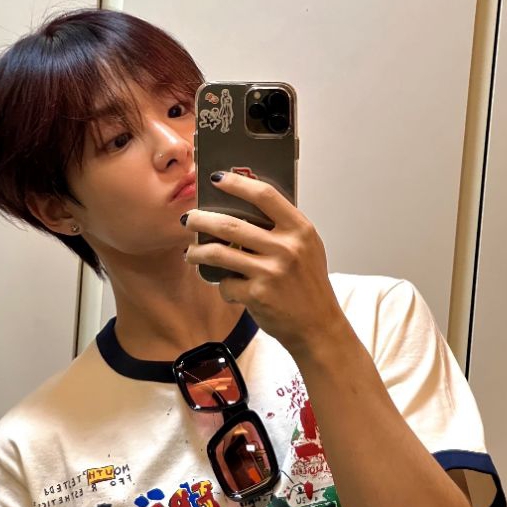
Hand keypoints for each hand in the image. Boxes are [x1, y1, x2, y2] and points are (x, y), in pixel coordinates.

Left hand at [181, 171, 348, 354]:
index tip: (216, 179)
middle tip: (188, 220)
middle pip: (231, 224)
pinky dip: (223, 286)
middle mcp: (287, 248)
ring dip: (197, 252)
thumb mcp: (307, 248)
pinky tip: (228, 287)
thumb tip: (241, 206)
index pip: (265, 195)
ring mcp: (271, 272)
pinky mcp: (257, 295)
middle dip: (201, 220)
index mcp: (300, 230)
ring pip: (219, 253)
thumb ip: (282, 228)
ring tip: (190, 253)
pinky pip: (226, 284)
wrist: (318, 327)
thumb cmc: (309, 285)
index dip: (237, 183)